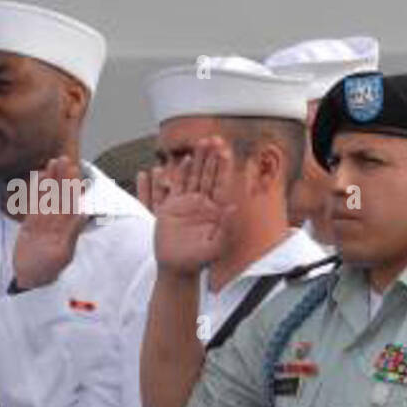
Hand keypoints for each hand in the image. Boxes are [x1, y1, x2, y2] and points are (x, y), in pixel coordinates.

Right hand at [12, 155, 87, 288]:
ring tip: (53, 162)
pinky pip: (35, 203)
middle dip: (63, 178)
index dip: (73, 187)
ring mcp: (44, 222)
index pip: (72, 203)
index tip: (75, 172)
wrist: (29, 279)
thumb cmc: (47, 271)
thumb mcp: (61, 254)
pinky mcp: (31, 224)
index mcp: (68, 229)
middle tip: (64, 159)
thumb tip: (82, 214)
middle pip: (60, 196)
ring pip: (48, 197)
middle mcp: (58, 223)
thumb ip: (71, 234)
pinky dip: (36, 191)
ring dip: (51, 180)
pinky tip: (39, 177)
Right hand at [145, 137, 234, 276]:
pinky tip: (184, 160)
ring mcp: (188, 204)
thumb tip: (234, 208)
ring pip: (194, 176)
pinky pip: (176, 186)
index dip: (224, 168)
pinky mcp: (172, 207)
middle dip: (211, 157)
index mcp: (217, 211)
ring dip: (198, 160)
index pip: (222, 185)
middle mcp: (204, 204)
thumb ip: (225, 227)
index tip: (226, 151)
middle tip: (214, 138)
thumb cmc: (199, 260)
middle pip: (208, 175)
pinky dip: (179, 173)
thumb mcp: (215, 246)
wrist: (177, 267)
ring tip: (202, 142)